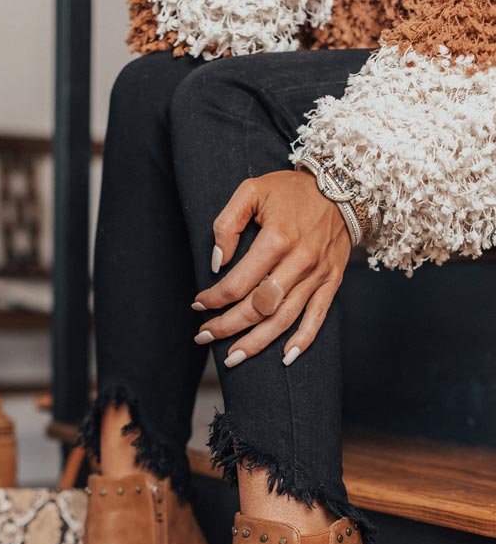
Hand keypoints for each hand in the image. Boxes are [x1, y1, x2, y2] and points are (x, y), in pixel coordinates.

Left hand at [192, 170, 350, 366]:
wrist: (343, 185)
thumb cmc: (290, 190)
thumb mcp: (252, 190)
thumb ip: (228, 223)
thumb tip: (218, 262)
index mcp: (277, 239)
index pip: (238, 282)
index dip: (214, 298)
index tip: (198, 304)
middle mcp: (299, 261)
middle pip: (258, 306)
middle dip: (227, 326)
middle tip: (204, 336)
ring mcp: (317, 275)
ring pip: (284, 318)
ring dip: (257, 342)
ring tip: (233, 358)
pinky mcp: (331, 281)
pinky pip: (318, 317)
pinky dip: (303, 340)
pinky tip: (285, 357)